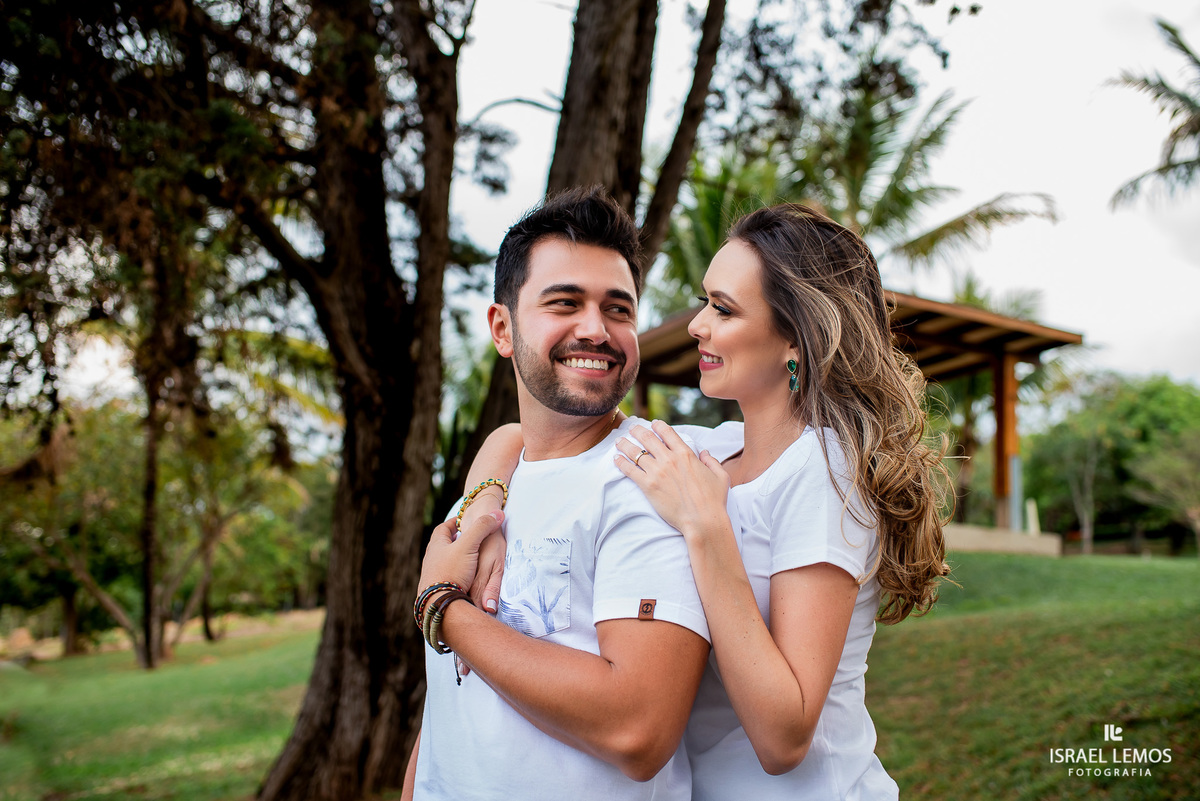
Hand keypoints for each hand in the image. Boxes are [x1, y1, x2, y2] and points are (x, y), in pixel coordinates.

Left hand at [418, 510, 504, 604]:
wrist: (438, 605)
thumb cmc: (451, 572)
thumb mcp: (468, 546)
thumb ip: (482, 528)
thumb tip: (498, 513)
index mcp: (437, 546)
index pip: (443, 529)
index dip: (453, 523)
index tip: (462, 521)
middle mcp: (431, 560)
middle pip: (443, 546)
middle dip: (454, 542)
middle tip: (467, 540)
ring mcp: (432, 576)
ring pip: (444, 563)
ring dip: (455, 559)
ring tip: (468, 560)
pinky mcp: (436, 591)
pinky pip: (446, 578)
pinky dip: (455, 574)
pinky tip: (463, 579)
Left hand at [614, 421, 730, 538]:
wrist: (702, 520)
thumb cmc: (714, 501)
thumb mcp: (720, 476)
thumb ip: (712, 461)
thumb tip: (705, 452)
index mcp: (686, 454)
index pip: (667, 432)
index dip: (658, 426)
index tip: (653, 424)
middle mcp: (669, 459)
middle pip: (648, 438)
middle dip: (638, 431)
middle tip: (631, 428)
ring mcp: (657, 472)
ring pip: (636, 452)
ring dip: (625, 444)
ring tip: (618, 441)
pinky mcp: (648, 486)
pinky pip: (630, 470)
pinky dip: (621, 463)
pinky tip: (616, 459)